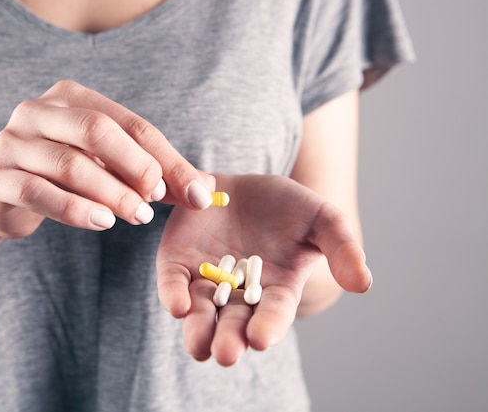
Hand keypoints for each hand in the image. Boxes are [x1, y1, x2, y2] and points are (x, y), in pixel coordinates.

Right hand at [0, 80, 213, 237]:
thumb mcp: (109, 167)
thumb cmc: (64, 175)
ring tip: (138, 216)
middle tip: (156, 200)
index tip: (194, 192)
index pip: (130, 123)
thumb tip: (205, 192)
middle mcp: (37, 111)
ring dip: (111, 194)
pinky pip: (38, 192)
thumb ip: (154, 175)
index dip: (166, 159)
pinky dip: (75, 210)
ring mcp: (12, 142)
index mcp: (71, 97)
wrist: (1, 193)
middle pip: (98, 131)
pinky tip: (102, 222)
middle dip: (137, 167)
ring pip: (70, 164)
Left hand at [156, 174, 371, 365]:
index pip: (273, 314)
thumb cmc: (289, 207)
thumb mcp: (323, 219)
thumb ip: (342, 248)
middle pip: (234, 322)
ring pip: (201, 311)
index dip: (268, 326)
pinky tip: (178, 305)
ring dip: (198, 329)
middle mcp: (239, 292)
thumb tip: (364, 284)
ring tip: (199, 344)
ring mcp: (206, 278)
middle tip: (226, 353)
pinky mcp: (179, 261)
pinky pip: (174, 281)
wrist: (246, 184)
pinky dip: (173, 293)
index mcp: (276, 289)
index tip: (262, 338)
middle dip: (230, 339)